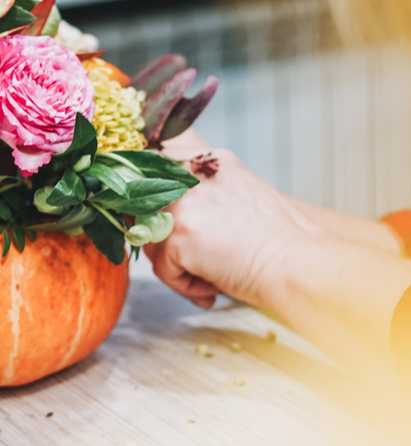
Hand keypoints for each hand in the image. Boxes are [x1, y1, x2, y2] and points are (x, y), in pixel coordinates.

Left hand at [145, 146, 320, 308]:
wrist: (299, 263)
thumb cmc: (278, 241)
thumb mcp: (238, 196)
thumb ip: (201, 195)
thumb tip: (167, 215)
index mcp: (206, 160)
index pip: (154, 171)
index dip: (153, 202)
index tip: (166, 225)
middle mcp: (189, 174)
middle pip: (146, 208)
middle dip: (164, 239)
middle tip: (195, 259)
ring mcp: (181, 203)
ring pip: (151, 240)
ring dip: (176, 265)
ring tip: (213, 275)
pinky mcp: (178, 235)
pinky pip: (162, 270)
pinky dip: (185, 286)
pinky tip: (214, 285)